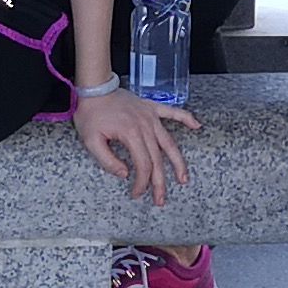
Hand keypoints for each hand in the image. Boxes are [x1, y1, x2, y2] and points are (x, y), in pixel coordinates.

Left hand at [75, 85, 198, 204]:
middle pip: (158, 159)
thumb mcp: (90, 141)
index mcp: (131, 134)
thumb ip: (107, 160)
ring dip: (178, 162)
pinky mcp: (151, 108)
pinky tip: (197, 126)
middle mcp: (145, 126)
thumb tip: (124, 174)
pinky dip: (186, 119)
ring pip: (169, 142)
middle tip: (160, 200)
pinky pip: (173, 112)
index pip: (143, 165)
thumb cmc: (91, 113)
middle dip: (160, 182)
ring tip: (183, 178)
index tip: (137, 193)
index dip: (142, 182)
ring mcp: (150, 116)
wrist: (94, 87)